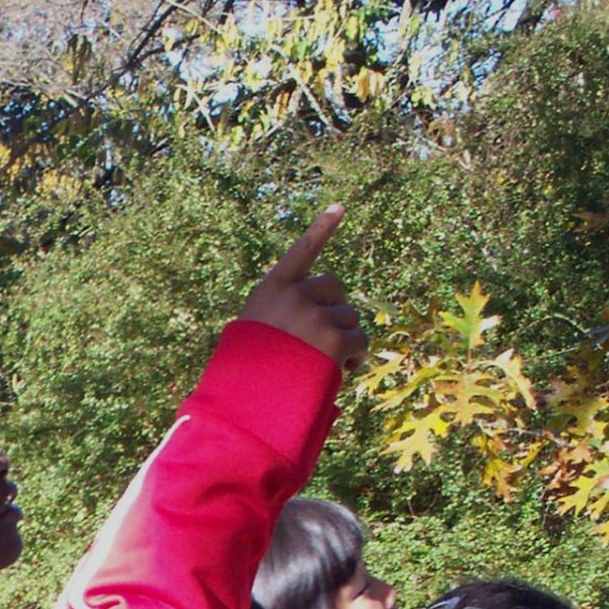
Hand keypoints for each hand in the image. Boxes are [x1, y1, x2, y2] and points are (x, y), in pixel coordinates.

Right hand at [237, 206, 366, 371]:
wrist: (249, 401)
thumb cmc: (250, 372)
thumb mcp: (258, 331)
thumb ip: (285, 314)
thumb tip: (331, 317)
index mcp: (273, 289)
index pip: (302, 251)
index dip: (322, 228)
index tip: (340, 206)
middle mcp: (295, 296)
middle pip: (335, 289)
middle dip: (335, 310)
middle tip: (324, 339)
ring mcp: (315, 316)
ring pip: (348, 318)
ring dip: (344, 340)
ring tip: (326, 364)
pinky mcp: (334, 339)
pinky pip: (359, 341)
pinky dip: (356, 357)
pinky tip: (342, 371)